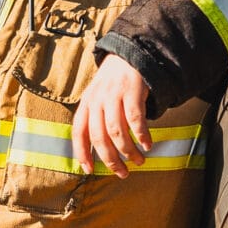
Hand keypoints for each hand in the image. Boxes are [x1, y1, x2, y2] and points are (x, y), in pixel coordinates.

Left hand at [72, 55, 151, 178]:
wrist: (130, 55)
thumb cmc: (113, 83)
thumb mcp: (97, 97)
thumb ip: (94, 119)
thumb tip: (95, 151)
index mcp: (86, 103)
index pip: (79, 132)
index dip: (82, 153)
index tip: (89, 170)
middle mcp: (97, 100)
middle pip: (100, 137)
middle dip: (111, 159)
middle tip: (122, 173)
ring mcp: (114, 95)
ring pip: (118, 132)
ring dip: (128, 151)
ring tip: (139, 161)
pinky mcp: (132, 91)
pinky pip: (135, 119)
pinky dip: (141, 135)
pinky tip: (148, 145)